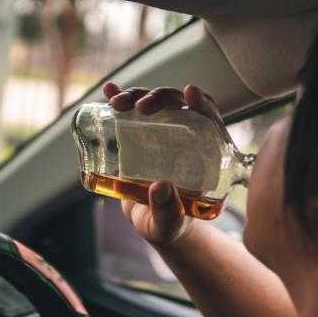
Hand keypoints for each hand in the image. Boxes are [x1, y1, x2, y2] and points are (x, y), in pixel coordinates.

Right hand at [103, 82, 221, 245]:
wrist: (152, 224)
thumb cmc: (169, 225)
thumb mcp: (169, 223)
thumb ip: (168, 210)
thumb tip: (160, 187)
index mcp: (203, 154)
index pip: (208, 120)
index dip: (202, 103)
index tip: (190, 94)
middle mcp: (183, 137)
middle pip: (177, 105)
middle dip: (159, 97)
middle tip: (141, 107)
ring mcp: (160, 134)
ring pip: (153, 104)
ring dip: (136, 95)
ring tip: (117, 103)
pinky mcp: (138, 136)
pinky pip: (130, 112)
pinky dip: (120, 97)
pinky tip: (108, 90)